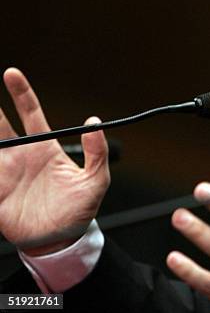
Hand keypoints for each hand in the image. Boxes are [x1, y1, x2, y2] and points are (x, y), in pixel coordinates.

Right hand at [0, 68, 109, 254]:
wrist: (63, 239)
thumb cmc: (80, 208)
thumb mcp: (96, 179)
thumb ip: (97, 152)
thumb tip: (95, 121)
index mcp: (44, 148)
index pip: (31, 113)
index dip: (21, 93)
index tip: (11, 73)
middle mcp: (21, 156)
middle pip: (0, 125)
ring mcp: (5, 174)